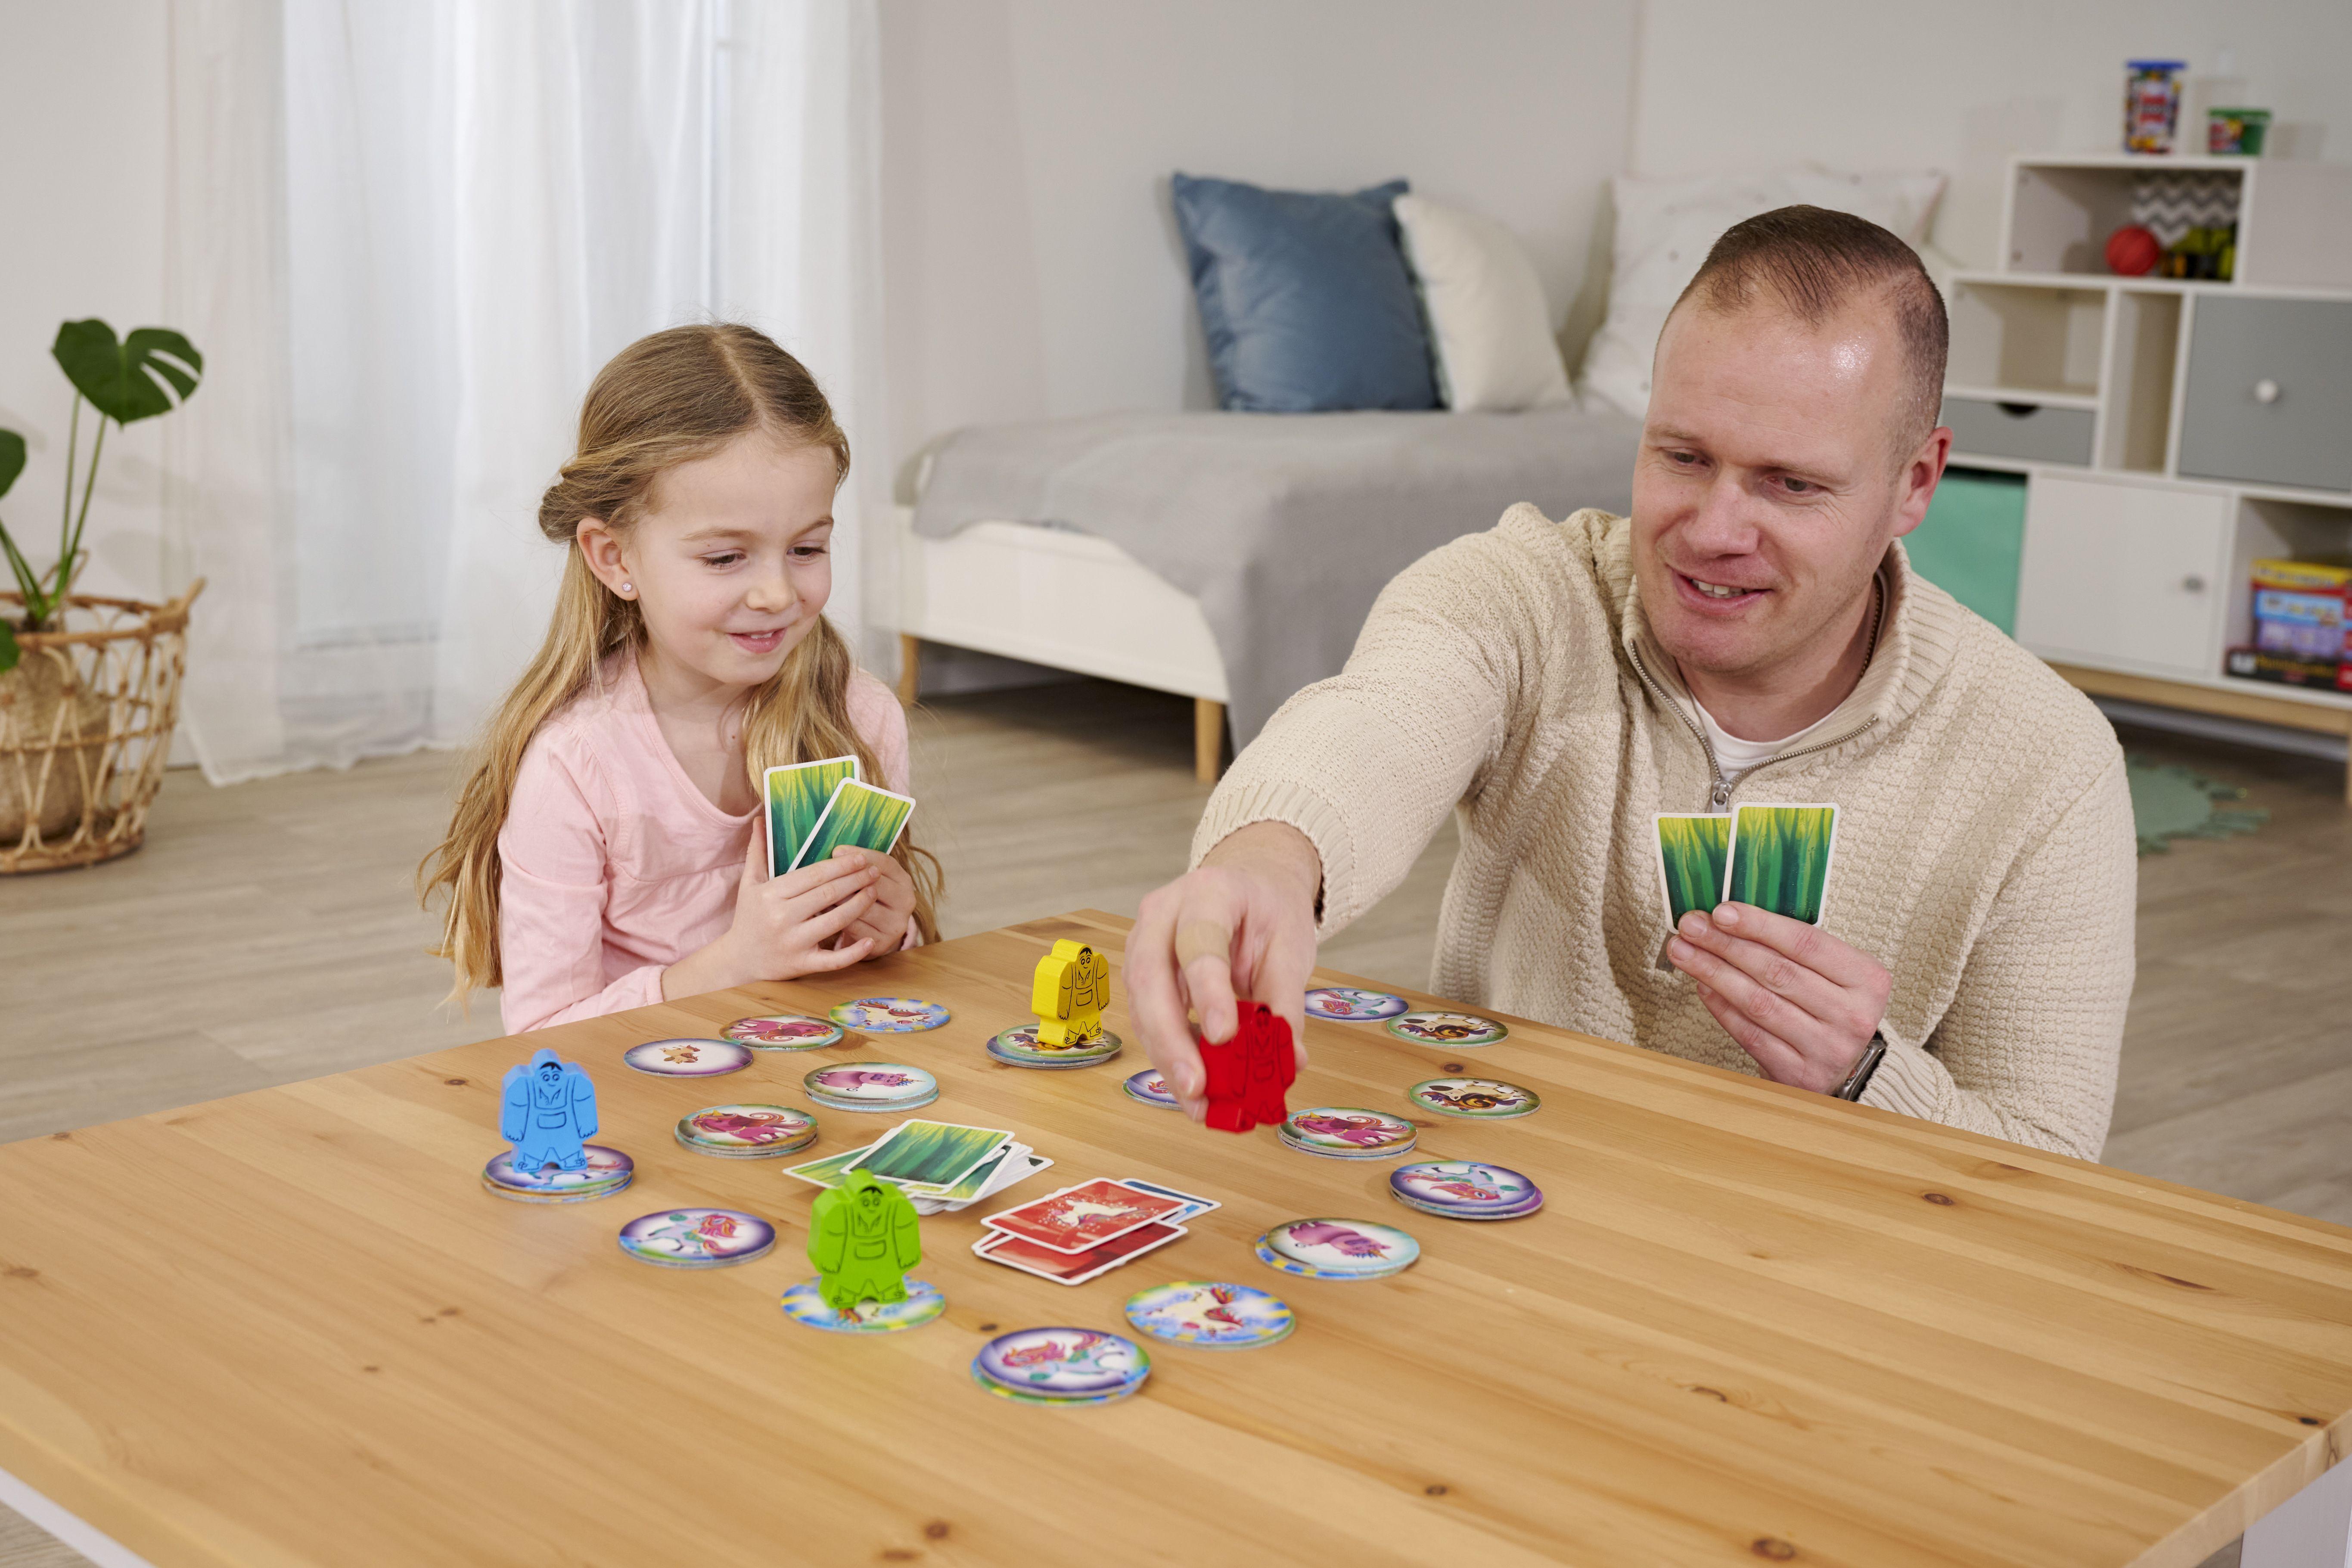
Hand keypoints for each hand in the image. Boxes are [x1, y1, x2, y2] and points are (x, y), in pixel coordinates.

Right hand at [662, 831, 879, 998]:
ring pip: (834, 921)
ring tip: (875, 891)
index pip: (813, 875)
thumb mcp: (749, 883)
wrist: (739, 960)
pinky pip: (832, 960)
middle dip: (855, 880)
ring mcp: (792, 943)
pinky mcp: (801, 964)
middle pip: (827, 894)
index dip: (840, 866)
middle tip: (874, 870)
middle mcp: (781, 918)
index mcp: (770, 895)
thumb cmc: (748, 917)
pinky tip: (870, 940)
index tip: (860, 857)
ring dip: (859, 905)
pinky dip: (853, 951)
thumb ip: (758, 851)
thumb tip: (761, 819)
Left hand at [828, 846, 914, 952]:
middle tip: (823, 875)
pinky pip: (855, 927)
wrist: (871, 933)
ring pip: (863, 907)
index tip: (836, 851)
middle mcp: (906, 902)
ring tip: (818, 892)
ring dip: (839, 899)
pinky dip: (837, 918)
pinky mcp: (882, 942)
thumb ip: (857, 865)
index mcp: (904, 881)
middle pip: (875, 884)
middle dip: (848, 878)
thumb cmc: (864, 897)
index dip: (861, 856)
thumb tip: (838, 853)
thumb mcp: (868, 879)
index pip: (884, 863)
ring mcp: (896, 924)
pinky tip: (822, 911)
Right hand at [1127, 821, 1319, 1121]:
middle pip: (1151, 978)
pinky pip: (1147, 1020)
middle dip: (1171, 1039)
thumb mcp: (1290, 946)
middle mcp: (1163, 913)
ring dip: (1167, 1058)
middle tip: (1197, 1087)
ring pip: (1141, 1005)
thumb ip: (1285, 1001)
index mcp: (1209, 892)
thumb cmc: (1269, 912)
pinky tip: (1193, 1090)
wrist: (1248, 887)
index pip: (1200, 943)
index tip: (1223, 1037)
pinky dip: (1169, 1057)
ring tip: (1198, 1103)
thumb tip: (1289, 1060)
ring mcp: (1143, 942)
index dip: (1208, 992)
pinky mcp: (1141, 975)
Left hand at [1665, 902, 1890, 1094]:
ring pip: (1759, 1002)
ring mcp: (1827, 1048)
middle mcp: (1852, 1015)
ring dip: (1714, 973)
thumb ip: (1794, 947)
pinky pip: (1750, 1034)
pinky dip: (1721, 1007)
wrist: (1845, 1069)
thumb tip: (1730, 918)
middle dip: (1726, 945)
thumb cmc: (1832, 1009)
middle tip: (1692, 927)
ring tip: (1685, 952)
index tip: (1722, 911)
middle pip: (1776, 972)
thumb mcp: (1833, 972)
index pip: (1806, 943)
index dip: (1760, 925)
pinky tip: (1702, 986)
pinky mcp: (1799, 1074)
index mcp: (1867, 980)